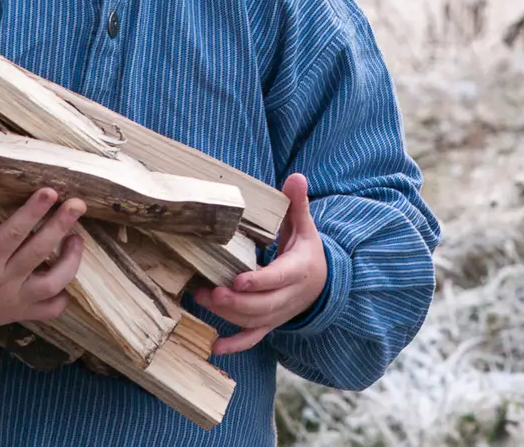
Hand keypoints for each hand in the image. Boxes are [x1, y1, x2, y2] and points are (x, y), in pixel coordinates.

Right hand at [0, 185, 84, 338]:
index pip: (12, 233)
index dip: (32, 212)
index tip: (50, 191)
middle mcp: (4, 281)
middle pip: (39, 253)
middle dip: (60, 227)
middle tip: (78, 204)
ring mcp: (16, 300)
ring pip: (52, 284)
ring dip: (70, 261)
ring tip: (77, 238)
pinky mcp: (21, 313)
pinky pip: (50, 310)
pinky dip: (63, 296)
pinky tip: (69, 277)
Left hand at [193, 173, 326, 355]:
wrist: (322, 282)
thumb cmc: (306, 250)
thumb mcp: (305, 226)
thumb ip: (298, 204)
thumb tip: (296, 177)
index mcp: (298, 270)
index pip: (278, 278)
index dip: (258, 281)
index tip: (237, 279)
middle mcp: (289, 297)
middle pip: (263, 305)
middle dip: (236, 301)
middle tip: (210, 292)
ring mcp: (279, 314)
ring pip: (254, 320)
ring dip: (228, 314)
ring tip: (201, 298)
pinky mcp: (271, 324)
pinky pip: (254, 338)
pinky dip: (235, 345)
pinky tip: (214, 346)